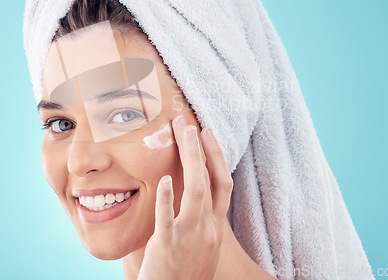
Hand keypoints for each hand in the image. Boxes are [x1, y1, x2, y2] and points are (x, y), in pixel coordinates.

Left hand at [137, 115, 233, 279]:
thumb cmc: (185, 273)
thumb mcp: (201, 246)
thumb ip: (200, 220)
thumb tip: (192, 195)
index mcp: (214, 226)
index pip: (223, 184)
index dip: (217, 157)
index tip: (208, 134)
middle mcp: (207, 228)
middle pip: (211, 181)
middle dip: (202, 149)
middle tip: (191, 124)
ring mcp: (189, 236)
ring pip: (196, 192)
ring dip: (191, 160)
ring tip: (183, 134)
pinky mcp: (168, 246)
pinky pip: (168, 220)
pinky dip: (168, 199)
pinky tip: (164, 180)